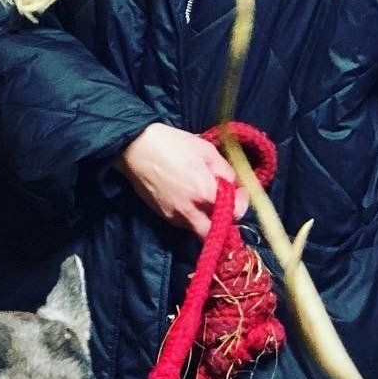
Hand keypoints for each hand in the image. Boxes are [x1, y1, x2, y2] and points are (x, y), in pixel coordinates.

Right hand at [116, 122, 247, 238]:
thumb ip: (225, 171)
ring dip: (207, 219)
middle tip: (225, 206)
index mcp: (205, 193)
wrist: (136, 148)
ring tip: (205, 200)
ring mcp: (175, 216)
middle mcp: (191, 211)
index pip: (235, 213)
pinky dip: (191, 215)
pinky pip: (183, 222)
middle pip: (216, 233)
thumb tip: (234, 185)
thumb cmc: (172, 144)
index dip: (242, 203)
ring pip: (198, 229)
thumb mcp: (206, 150)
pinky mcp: (162, 215)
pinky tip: (188, 198)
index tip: (239, 192)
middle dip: (224, 222)